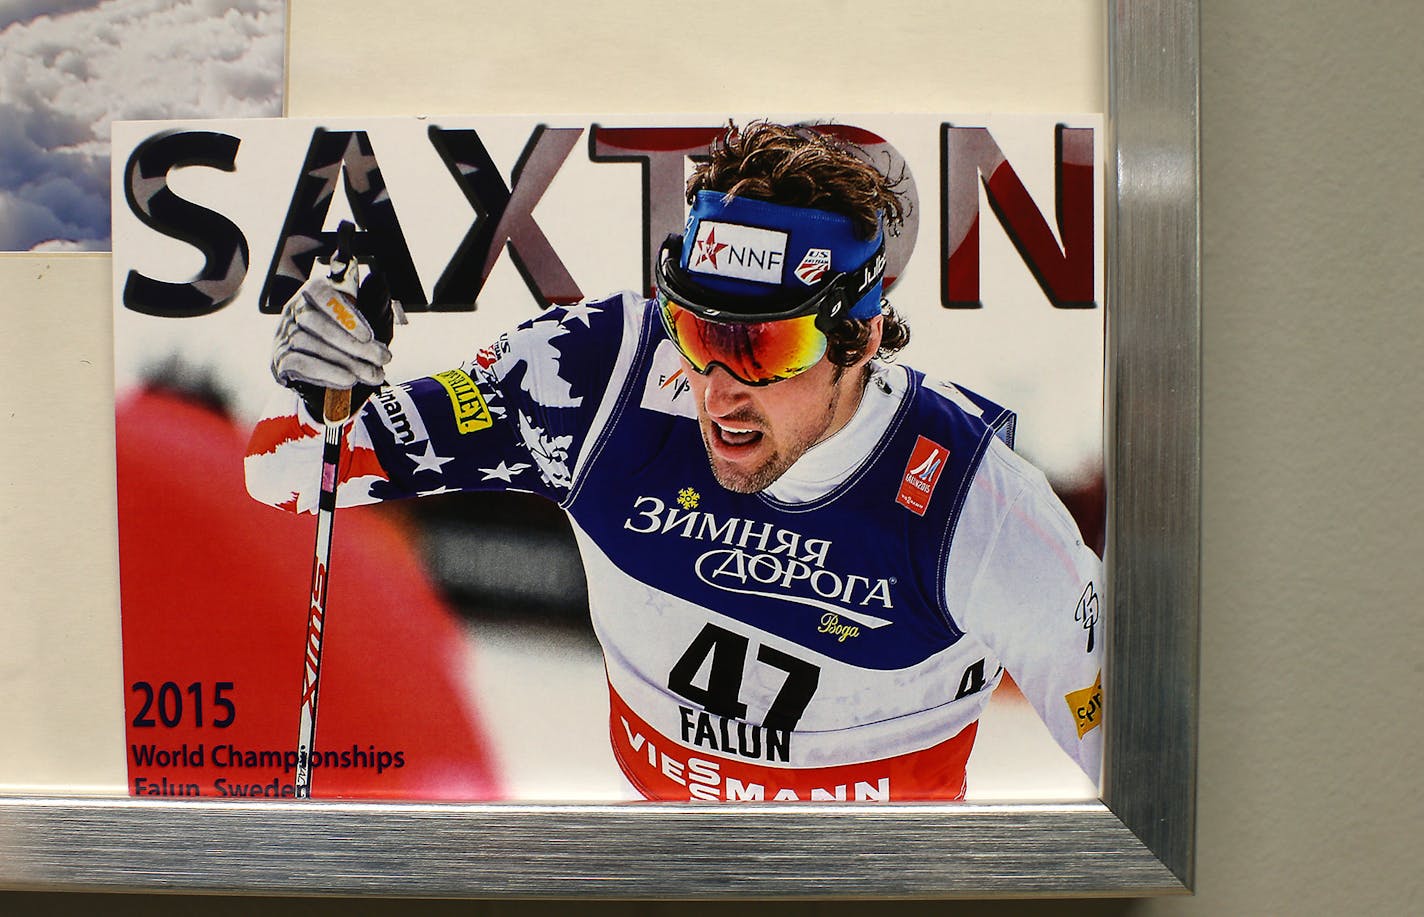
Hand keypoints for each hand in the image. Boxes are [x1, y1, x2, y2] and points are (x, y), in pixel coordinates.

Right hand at [271, 253, 391, 392]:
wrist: (330, 368)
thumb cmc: (351, 335)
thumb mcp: (365, 315)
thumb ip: (371, 298)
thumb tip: (378, 281)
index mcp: (313, 291)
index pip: (321, 293)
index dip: (343, 314)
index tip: (368, 336)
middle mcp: (294, 310)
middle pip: (317, 323)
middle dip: (353, 344)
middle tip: (383, 358)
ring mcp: (284, 334)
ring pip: (309, 345)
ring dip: (345, 362)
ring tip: (372, 373)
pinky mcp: (280, 359)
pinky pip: (299, 364)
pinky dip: (326, 373)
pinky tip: (348, 379)